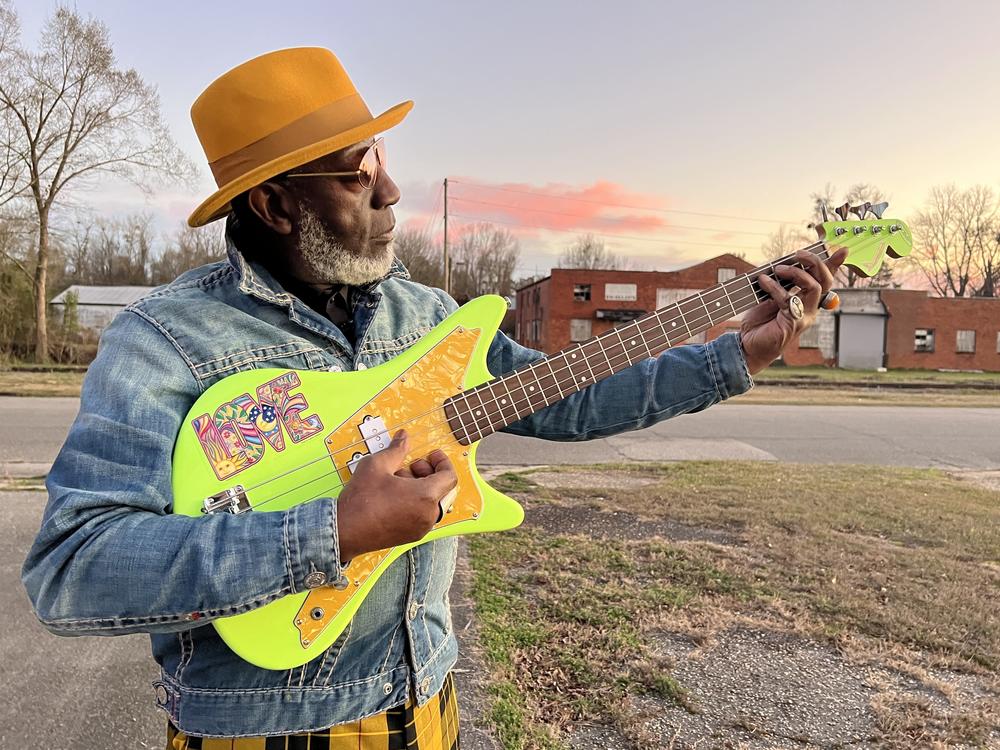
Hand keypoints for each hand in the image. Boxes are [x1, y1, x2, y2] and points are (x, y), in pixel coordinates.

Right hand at [335, 430, 456, 562]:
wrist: (343, 531)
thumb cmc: (360, 502)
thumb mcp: (377, 465)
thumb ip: (396, 449)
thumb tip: (403, 438)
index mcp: (425, 497)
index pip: (449, 476)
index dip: (442, 462)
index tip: (432, 455)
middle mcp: (427, 515)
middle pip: (443, 489)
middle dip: (430, 473)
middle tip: (412, 466)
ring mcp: (420, 528)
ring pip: (433, 502)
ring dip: (421, 487)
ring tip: (397, 480)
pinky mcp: (411, 536)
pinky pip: (423, 515)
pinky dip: (416, 501)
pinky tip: (394, 495)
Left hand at [739, 248, 847, 374]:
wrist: (748, 344)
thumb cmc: (759, 321)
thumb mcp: (769, 296)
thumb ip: (778, 282)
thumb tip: (778, 263)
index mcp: (807, 300)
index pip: (824, 279)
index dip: (834, 264)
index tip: (842, 250)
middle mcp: (810, 308)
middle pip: (825, 281)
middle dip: (815, 262)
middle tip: (798, 254)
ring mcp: (804, 316)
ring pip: (814, 287)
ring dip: (796, 273)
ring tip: (777, 269)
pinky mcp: (793, 323)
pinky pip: (789, 298)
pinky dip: (774, 286)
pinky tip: (762, 281)